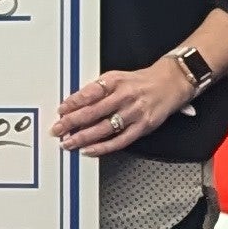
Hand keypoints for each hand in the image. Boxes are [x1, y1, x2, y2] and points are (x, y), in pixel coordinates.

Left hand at [56, 62, 195, 155]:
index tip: (61, 110)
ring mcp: (134, 113)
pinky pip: (119, 141)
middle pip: (93, 111)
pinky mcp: (143, 127)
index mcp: (115, 81)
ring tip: (69, 143)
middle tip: (57, 130)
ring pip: (104, 128)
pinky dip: (102, 148)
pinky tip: (89, 151)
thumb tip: (74, 105)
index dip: (73, 102)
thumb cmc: (140, 82)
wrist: (170, 83)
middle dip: (72, 122)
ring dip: (83, 138)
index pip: (89, 92)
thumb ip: (97, 90)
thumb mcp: (117, 77)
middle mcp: (124, 96)